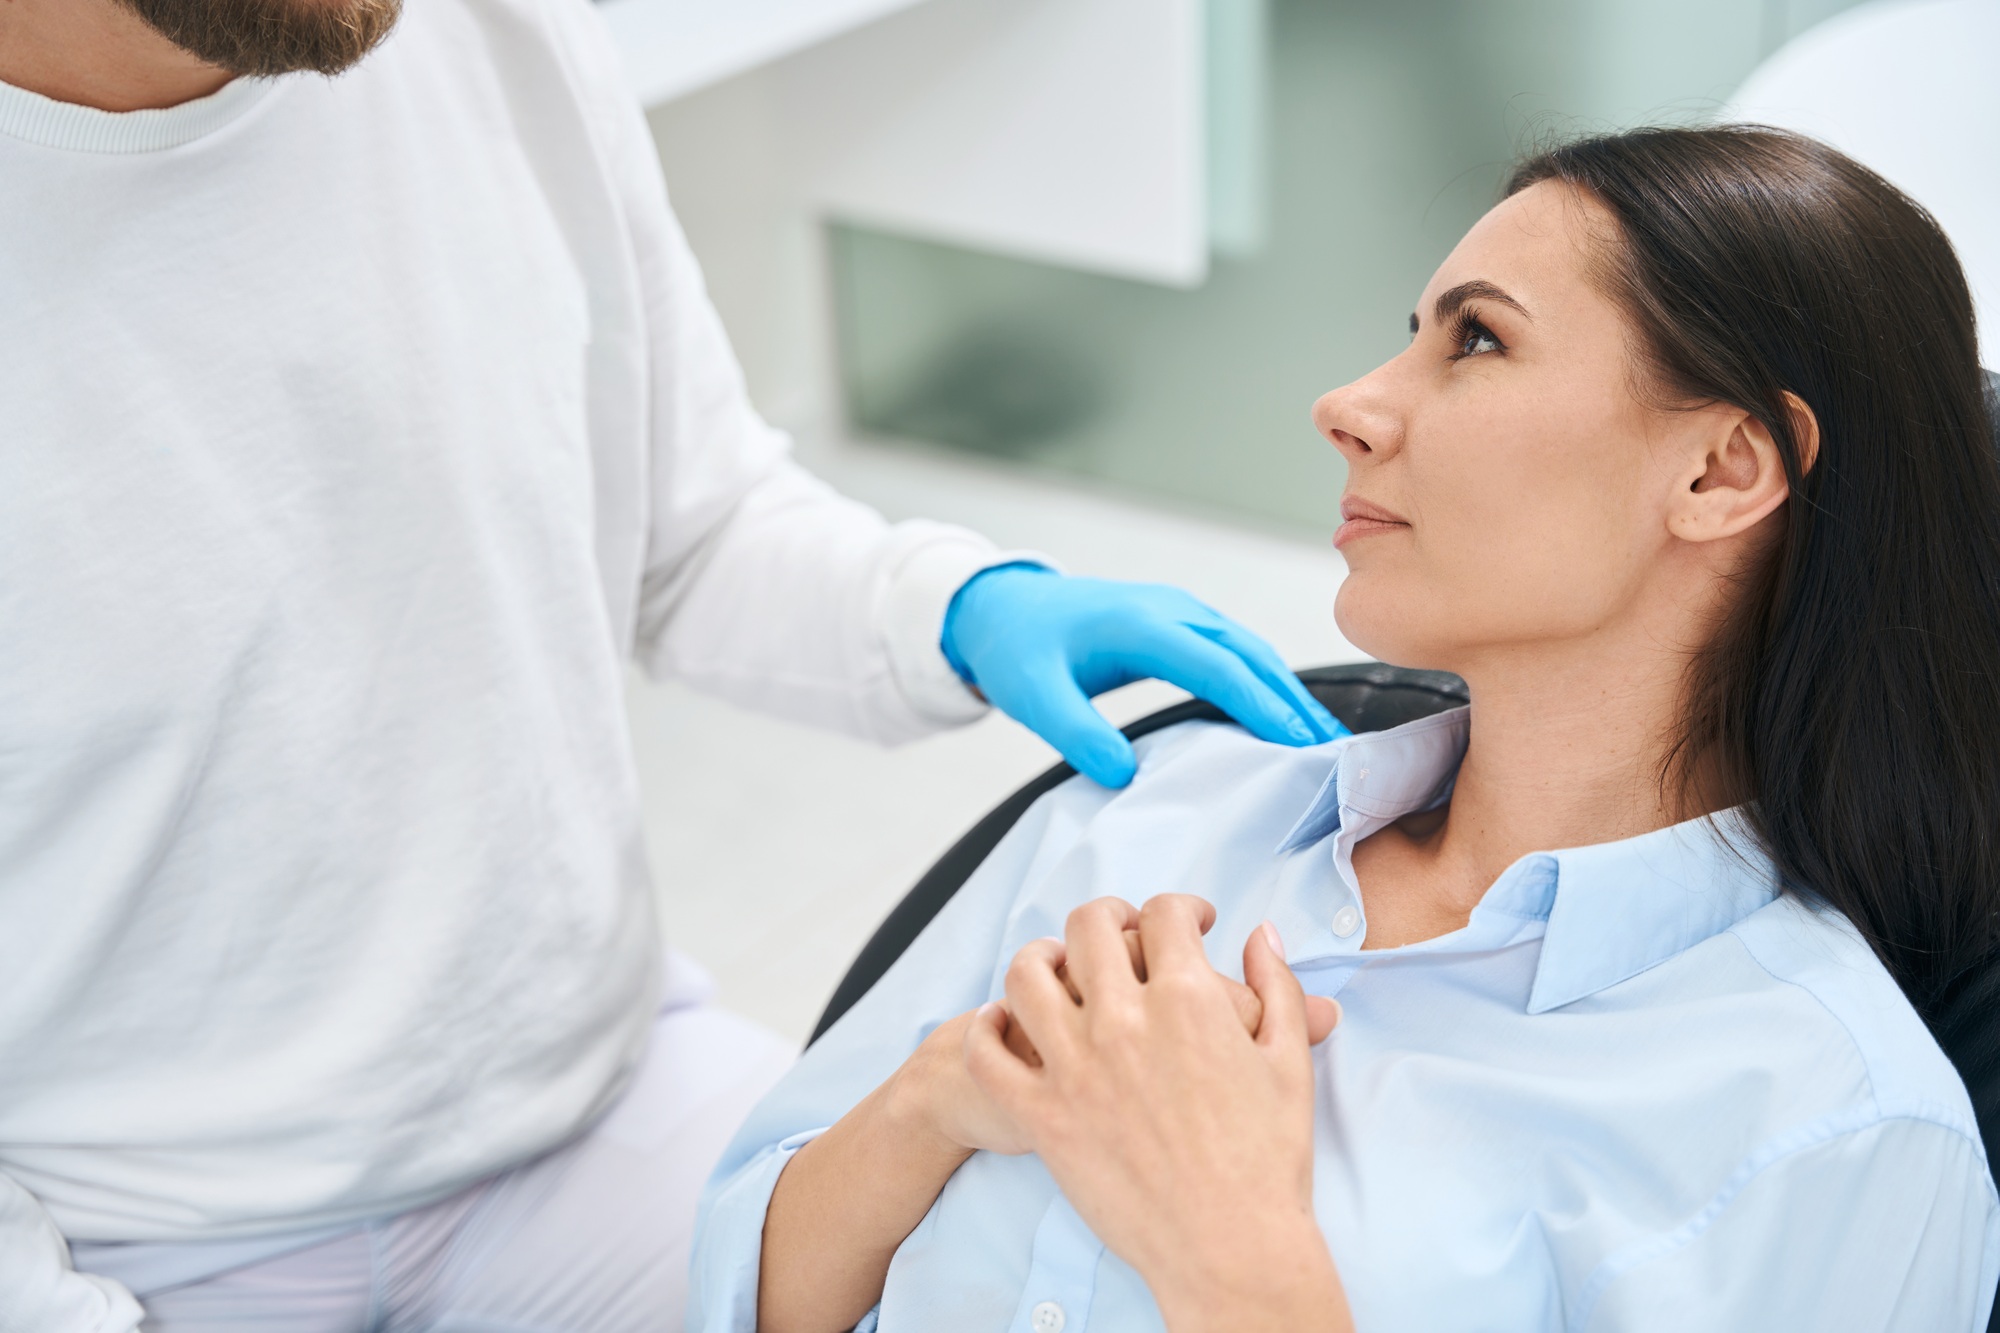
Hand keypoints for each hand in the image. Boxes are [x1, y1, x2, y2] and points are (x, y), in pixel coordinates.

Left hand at [940, 565, 1345, 786]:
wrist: (1001, 606)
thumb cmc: (1016, 650)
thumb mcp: (1033, 697)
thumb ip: (1076, 734)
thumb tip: (1122, 774)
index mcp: (1139, 624)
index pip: (1215, 666)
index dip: (1259, 705)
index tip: (1297, 745)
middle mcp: (1170, 609)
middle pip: (1248, 654)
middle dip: (1292, 702)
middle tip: (1332, 753)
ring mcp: (1178, 611)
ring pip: (1249, 649)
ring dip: (1286, 691)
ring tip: (1321, 740)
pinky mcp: (1180, 622)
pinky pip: (1235, 649)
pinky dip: (1266, 680)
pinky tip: (1283, 715)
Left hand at [965, 896, 1352, 1332]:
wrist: (1231, 1248)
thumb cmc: (1269, 1161)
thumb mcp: (1290, 1061)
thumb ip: (1277, 985)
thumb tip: (1261, 934)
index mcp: (1188, 1000)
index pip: (1164, 915)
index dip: (1181, 908)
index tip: (1190, 922)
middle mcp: (1124, 1021)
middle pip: (1089, 927)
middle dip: (1109, 916)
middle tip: (1121, 931)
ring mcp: (1074, 1067)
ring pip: (1026, 974)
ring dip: (1041, 957)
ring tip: (1057, 967)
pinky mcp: (1041, 1116)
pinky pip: (986, 1054)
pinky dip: (986, 1027)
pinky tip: (1003, 1022)